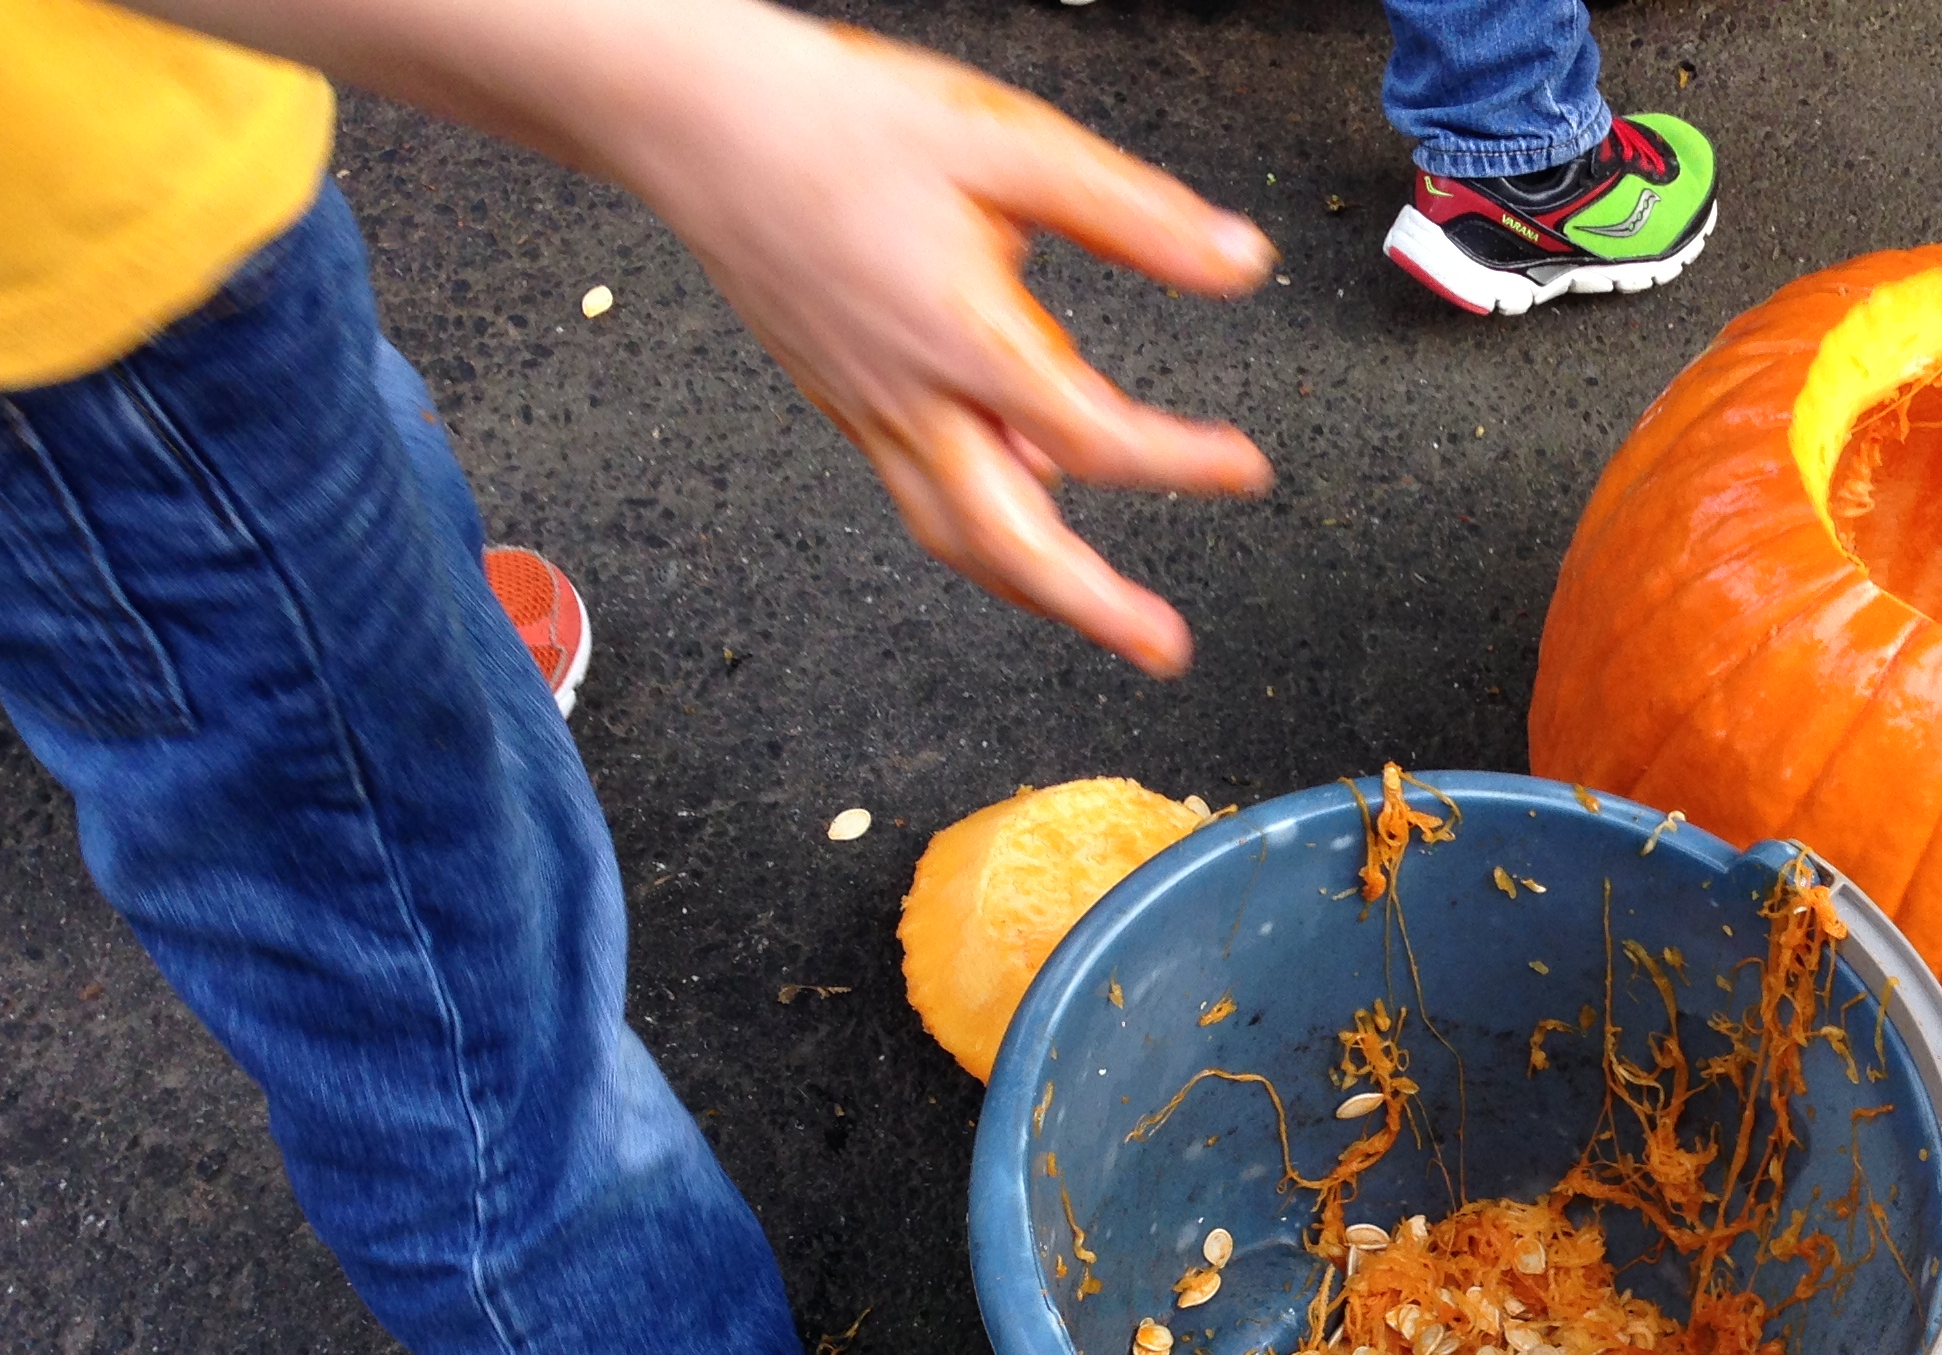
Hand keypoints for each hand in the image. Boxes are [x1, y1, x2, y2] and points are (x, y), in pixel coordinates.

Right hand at [135, 0, 1276, 674]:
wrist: (696, 118)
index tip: (1245, 469)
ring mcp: (870, 413)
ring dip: (1034, 588)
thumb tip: (1239, 264)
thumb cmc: (841, 119)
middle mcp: (911, 398)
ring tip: (1102, 614)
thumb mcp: (1010, 144)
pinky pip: (920, 497)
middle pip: (1008, 546)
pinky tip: (1027, 506)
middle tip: (1165, 650)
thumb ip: (1134, 216)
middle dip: (1093, 609)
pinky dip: (982, 529)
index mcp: (962, 336)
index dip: (1179, 463)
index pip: (1092, 438)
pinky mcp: (846, 405)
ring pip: (956, 539)